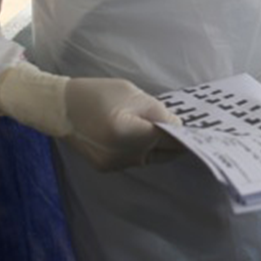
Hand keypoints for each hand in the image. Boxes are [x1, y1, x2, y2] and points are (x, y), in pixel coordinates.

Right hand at [64, 77, 181, 170]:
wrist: (60, 109)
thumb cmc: (96, 94)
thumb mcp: (131, 93)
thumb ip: (156, 110)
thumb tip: (175, 125)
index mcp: (131, 135)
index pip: (170, 138)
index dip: (185, 132)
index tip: (200, 127)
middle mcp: (125, 156)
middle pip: (163, 153)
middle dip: (176, 141)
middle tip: (188, 131)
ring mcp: (116, 165)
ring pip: (151, 158)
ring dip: (160, 146)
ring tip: (167, 131)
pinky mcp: (109, 167)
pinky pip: (136, 159)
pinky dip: (144, 149)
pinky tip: (144, 136)